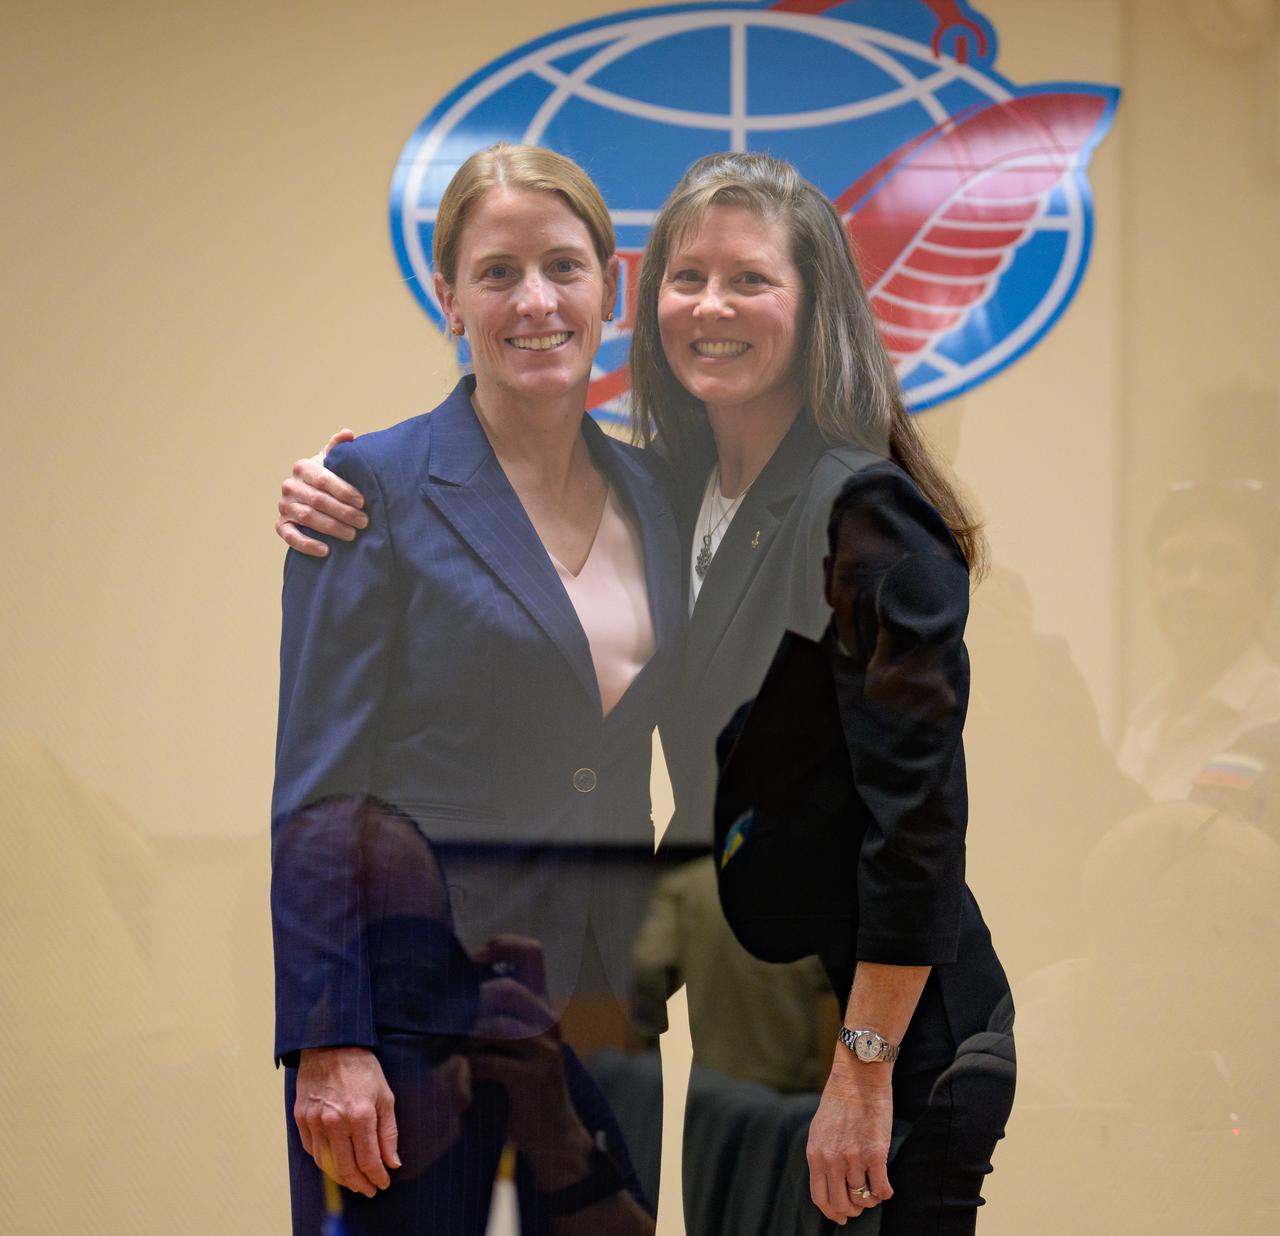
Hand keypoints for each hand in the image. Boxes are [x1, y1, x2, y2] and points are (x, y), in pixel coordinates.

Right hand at [276, 429, 368, 555]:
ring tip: (353, 535)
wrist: (311, 499)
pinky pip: (291, 537)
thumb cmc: (327, 479)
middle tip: (364, 522)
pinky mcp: (281, 525)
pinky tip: (326, 550)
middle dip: (343, 512)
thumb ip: (339, 449)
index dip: (343, 490)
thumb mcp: (333, 462)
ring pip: (307, 518)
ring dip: (332, 528)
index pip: (323, 478)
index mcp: (303, 467)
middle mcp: (289, 486)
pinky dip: (307, 544)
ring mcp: (284, 506)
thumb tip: (348, 433)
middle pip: (318, 500)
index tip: (363, 501)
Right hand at [294, 1045, 399, 1197]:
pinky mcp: (301, 1118)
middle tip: (369, 1190)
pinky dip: (324, 1162)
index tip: (383, 1183)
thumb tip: (392, 1162)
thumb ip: (388, 1131)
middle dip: (360, 1184)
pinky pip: (311, 1150)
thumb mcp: (385, 1095)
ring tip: (353, 1181)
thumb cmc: (362, 1068)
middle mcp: (335, 1122)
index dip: (377, 1177)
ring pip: (326, 1164)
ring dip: (340, 1178)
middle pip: (346, 1168)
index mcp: (360, 1115)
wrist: (331, 1044)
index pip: (369, 1160)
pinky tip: (334, 1163)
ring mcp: (315, 1121)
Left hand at [466, 937, 588, 1188]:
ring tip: (440, 1041)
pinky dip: (464, 1064)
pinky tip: (454, 1069)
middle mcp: (548, 1022)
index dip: (503, 944)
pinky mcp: (531, 1078)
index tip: (474, 956)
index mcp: (543, 1007)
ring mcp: (543, 1050)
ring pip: (492, 1026)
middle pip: (506, 989)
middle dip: (470, 1001)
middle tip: (443, 1014)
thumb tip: (454, 990)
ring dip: (461, 1035)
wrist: (554, 1135)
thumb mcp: (520, 1043)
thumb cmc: (525, 1086)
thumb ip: (500, 1016)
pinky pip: (487, 1061)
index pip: (533, 953)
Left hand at [806, 1066, 894, 1223]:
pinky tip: (886, 1187)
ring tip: (874, 1189)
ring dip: (870, 1199)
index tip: (841, 1217)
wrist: (858, 1077)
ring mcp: (853, 1159)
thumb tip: (828, 1181)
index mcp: (815, 1155)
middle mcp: (832, 1161)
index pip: (821, 1198)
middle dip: (853, 1209)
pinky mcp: (875, 1154)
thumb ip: (822, 1156)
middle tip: (860, 1203)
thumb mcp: (819, 1130)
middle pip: (842, 1204)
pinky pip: (881, 1189)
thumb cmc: (840, 1101)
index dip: (832, 1212)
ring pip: (863, 1199)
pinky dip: (885, 1193)